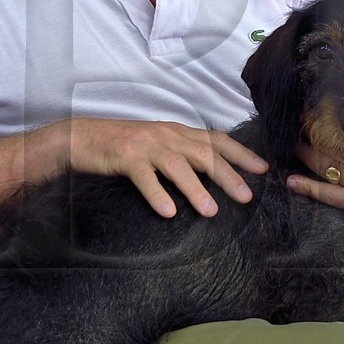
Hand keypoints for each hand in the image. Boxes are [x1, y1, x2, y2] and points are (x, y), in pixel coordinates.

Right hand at [62, 117, 267, 218]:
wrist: (82, 138)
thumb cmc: (122, 145)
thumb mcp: (157, 144)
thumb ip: (182, 153)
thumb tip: (212, 174)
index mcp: (177, 131)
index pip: (216, 139)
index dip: (240, 153)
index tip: (261, 169)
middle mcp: (166, 135)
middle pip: (204, 153)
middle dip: (227, 175)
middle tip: (245, 197)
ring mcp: (146, 145)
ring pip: (178, 165)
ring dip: (196, 188)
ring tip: (210, 210)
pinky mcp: (125, 157)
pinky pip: (145, 177)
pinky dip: (157, 194)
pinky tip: (168, 212)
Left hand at [285, 66, 343, 215]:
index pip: (342, 121)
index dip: (322, 115)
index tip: (310, 107)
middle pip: (327, 141)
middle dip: (309, 134)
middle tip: (294, 126)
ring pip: (324, 165)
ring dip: (303, 156)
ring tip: (289, 147)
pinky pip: (331, 195)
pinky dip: (310, 188)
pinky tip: (292, 181)